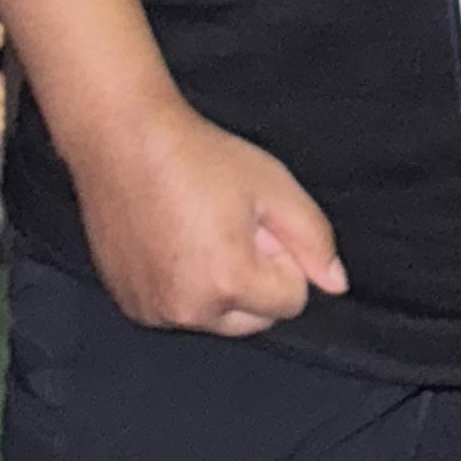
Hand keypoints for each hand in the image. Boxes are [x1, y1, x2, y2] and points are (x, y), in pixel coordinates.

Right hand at [67, 92, 349, 336]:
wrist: (124, 141)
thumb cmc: (201, 157)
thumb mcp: (273, 186)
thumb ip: (313, 239)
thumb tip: (336, 285)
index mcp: (229, 281)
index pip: (291, 301)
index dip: (284, 258)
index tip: (259, 223)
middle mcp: (188, 310)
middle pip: (254, 320)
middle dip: (255, 281)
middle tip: (230, 227)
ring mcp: (153, 312)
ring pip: (216, 318)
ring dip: (220, 287)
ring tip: (199, 231)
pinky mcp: (131, 306)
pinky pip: (178, 312)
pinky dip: (185, 288)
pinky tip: (172, 241)